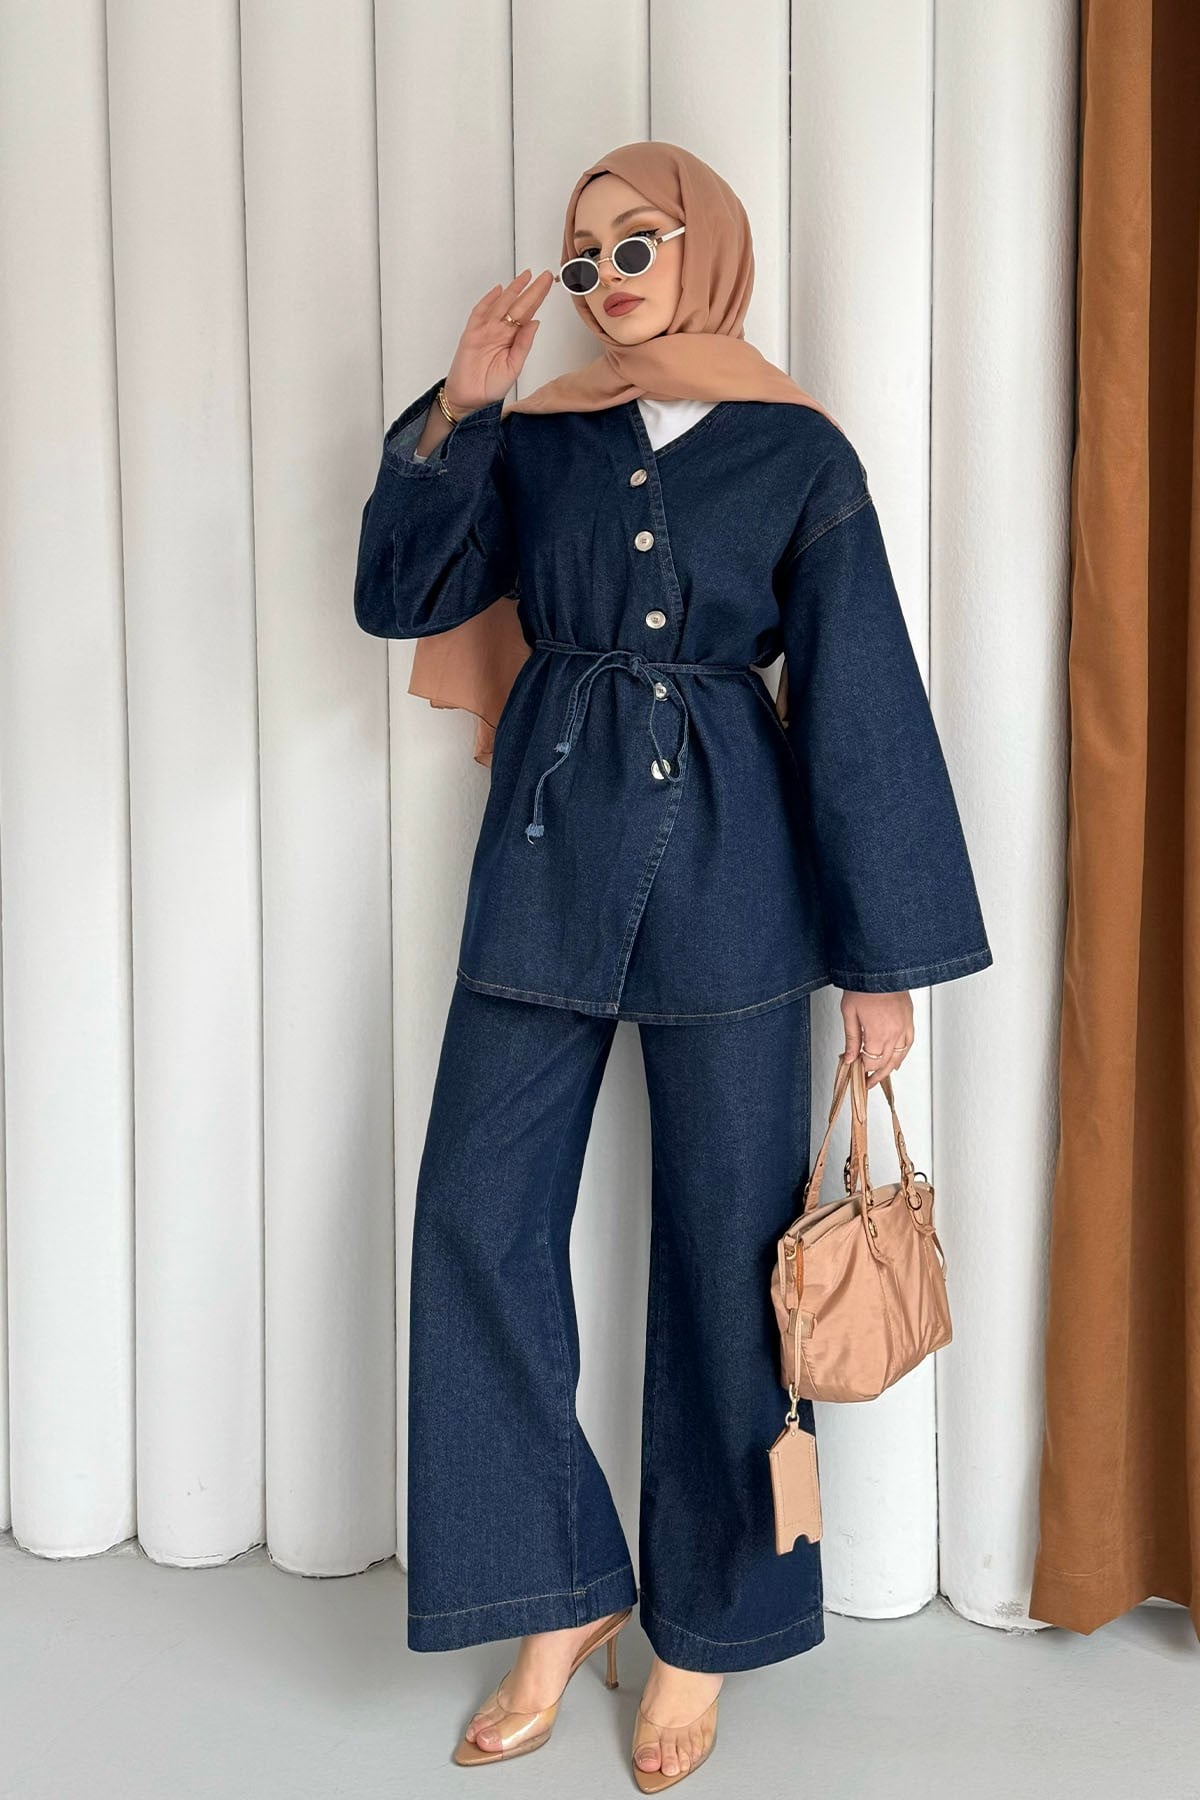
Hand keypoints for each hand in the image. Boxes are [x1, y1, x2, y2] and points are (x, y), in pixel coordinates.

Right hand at [443, 268, 554, 415]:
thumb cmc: (490, 387)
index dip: (538, 298)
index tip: (549, 284)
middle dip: (531, 290)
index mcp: (512, 339)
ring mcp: (485, 330)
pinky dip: (488, 301)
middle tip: (545, 276)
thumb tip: (535, 322)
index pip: (528, 313)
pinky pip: (479, 313)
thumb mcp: (514, 366)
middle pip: (518, 305)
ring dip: (513, 290)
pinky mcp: (471, 334)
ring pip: (501, 305)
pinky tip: (498, 290)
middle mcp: (500, 331)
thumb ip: (524, 344)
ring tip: (526, 276)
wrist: (470, 401)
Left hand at [840, 990, 913, 1088]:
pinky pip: (908, 1043)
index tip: (856, 1069)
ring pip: (899, 1056)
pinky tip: (897, 1060)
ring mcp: (904, 1027)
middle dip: (875, 1074)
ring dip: (889, 1068)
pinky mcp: (909, 1020)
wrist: (879, 969)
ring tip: (880, 1075)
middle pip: (886, 1063)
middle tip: (867, 1081)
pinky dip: (902, 1054)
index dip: (863, 1068)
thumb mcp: (849, 1013)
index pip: (871, 1062)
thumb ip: (851, 1039)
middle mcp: (894, 1034)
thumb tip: (850, 1059)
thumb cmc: (863, 987)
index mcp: (878, 1034)